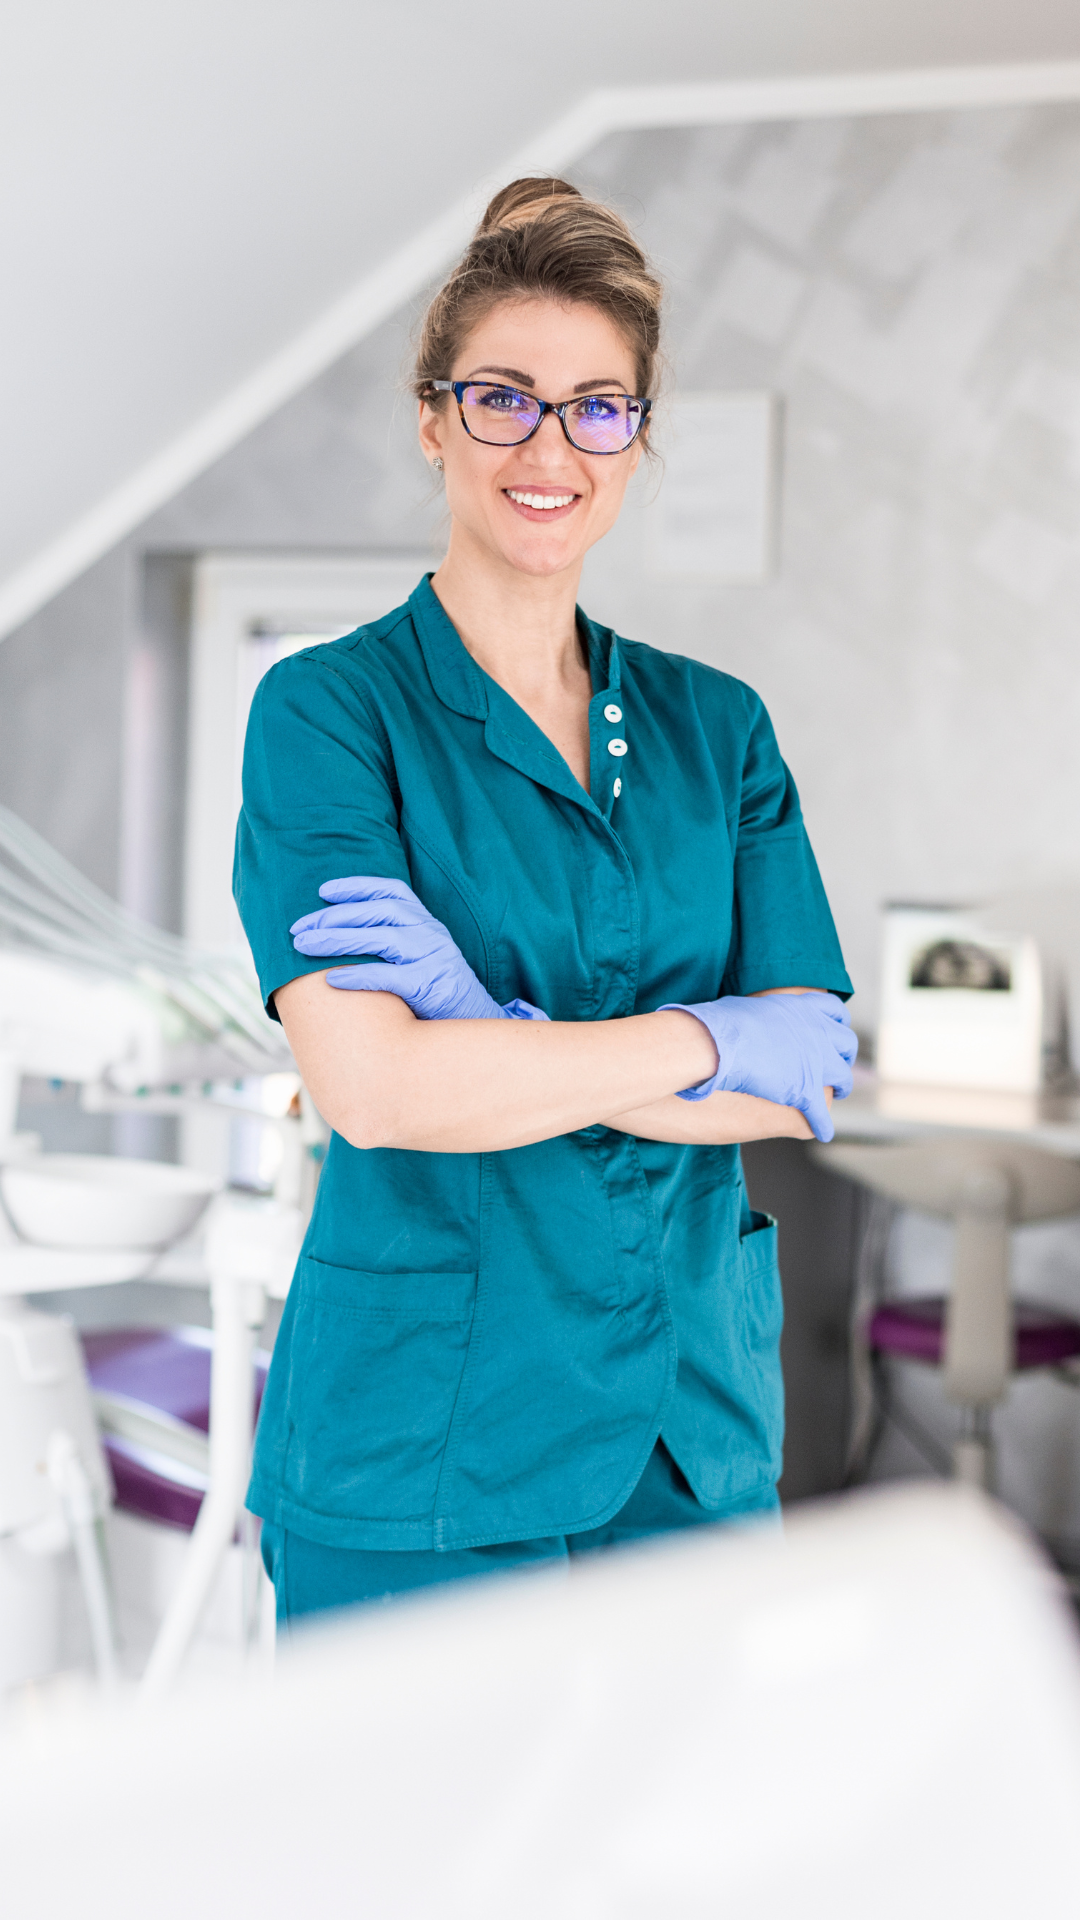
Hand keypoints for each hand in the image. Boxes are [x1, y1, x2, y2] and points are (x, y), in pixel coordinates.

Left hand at [290, 876, 547, 1022]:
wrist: (477, 1024)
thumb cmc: (440, 994)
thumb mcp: (424, 957)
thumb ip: (396, 942)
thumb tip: (347, 935)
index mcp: (428, 923)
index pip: (392, 892)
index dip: (357, 887)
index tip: (323, 891)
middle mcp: (431, 934)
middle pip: (377, 913)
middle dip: (333, 916)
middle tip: (298, 928)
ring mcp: (433, 958)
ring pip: (379, 938)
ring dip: (337, 939)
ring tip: (304, 946)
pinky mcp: (431, 987)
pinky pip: (389, 977)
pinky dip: (359, 977)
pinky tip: (333, 981)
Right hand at [658, 991, 856, 1142]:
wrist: (715, 1045)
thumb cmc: (719, 1024)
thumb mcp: (747, 1007)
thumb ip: (760, 1013)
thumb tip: (748, 1017)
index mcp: (801, 1008)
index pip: (833, 1010)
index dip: (835, 1022)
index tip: (832, 1031)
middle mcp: (817, 1032)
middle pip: (846, 1043)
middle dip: (843, 1055)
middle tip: (838, 1063)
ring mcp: (816, 1063)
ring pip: (841, 1078)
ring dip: (840, 1087)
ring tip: (837, 1094)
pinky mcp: (805, 1092)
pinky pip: (820, 1113)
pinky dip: (821, 1124)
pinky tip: (822, 1131)